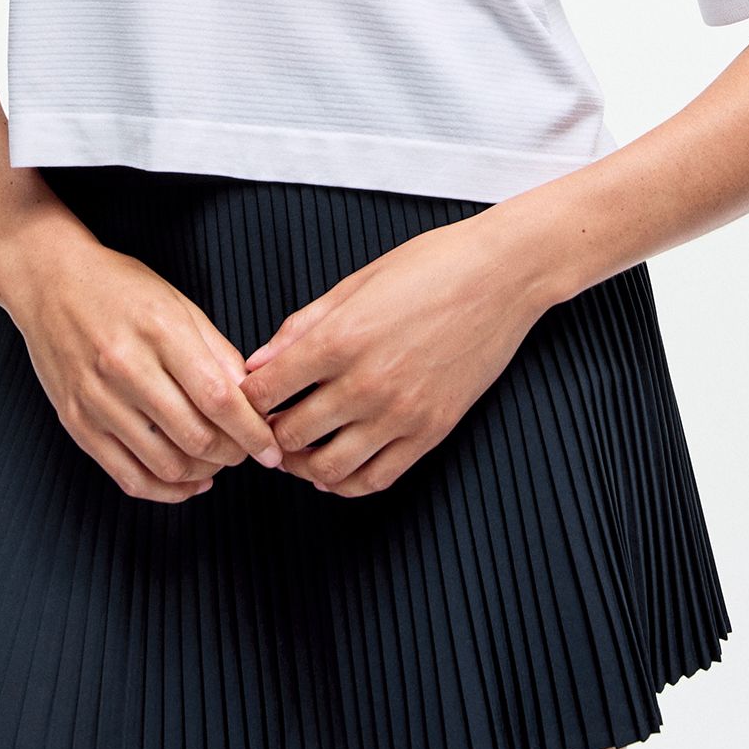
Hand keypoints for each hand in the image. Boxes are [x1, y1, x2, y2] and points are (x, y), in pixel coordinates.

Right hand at [7, 240, 285, 502]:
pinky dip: (165, 490)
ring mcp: (97, 400)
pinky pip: (127, 476)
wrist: (50, 281)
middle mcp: (125, 368)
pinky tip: (186, 482)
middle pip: (195, 436)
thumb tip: (249, 397)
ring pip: (165, 464)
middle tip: (245, 450)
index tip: (270, 446)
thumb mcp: (177, 303)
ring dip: (202, 473)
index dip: (251, 431)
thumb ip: (216, 351)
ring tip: (216, 462)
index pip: (218, 398)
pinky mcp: (77, 423)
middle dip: (233, 454)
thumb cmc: (117, 286)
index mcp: (159, 331)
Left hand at [239, 211, 543, 497]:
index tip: (246, 396)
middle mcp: (367, 383)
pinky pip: (377, 478)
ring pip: (329, 468)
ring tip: (296, 451)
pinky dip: (347, 482)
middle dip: (268, 434)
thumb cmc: (430, 266)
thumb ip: (302, 326)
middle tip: (263, 426)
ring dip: (302, 465)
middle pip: (291, 434)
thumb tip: (258, 361)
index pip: (267, 390)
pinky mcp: (431, 432)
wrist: (502, 275)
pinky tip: (335, 466)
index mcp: (340, 339)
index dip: (247, 397)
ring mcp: (401, 413)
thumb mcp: (354, 284)